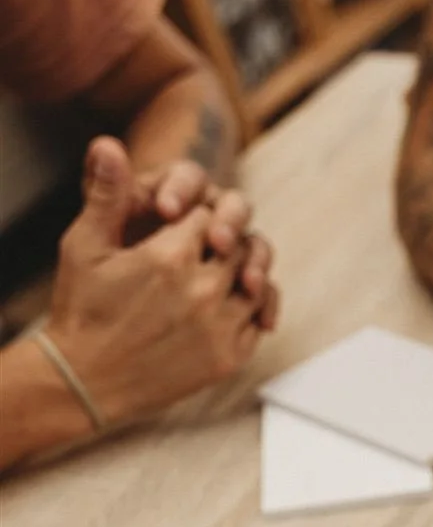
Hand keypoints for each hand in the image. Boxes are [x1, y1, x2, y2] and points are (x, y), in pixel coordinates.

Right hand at [44, 138, 273, 424]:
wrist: (86, 382)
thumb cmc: (82, 310)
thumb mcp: (85, 246)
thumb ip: (107, 195)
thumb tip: (110, 144)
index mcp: (168, 255)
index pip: (207, 212)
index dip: (196, 214)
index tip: (183, 223)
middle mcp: (201, 290)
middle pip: (237, 244)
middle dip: (223, 240)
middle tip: (207, 245)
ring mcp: (219, 326)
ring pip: (255, 280)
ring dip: (243, 271)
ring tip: (220, 272)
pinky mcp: (228, 358)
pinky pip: (258, 320)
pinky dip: (253, 308)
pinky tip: (233, 303)